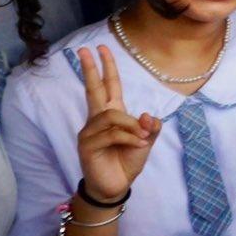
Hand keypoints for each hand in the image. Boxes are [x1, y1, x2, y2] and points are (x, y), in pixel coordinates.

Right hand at [75, 45, 161, 204]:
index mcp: (112, 115)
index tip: (101, 49)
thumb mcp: (146, 141)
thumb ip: (151, 127)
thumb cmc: (127, 160)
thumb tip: (148, 115)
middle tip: (85, 49)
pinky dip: (127, 137)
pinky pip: (110, 133)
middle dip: (91, 69)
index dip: (106, 68)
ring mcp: (89, 132)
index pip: (108, 87)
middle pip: (93, 90)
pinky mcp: (87, 145)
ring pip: (111, 116)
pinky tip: (137, 144)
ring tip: (142, 138)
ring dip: (131, 126)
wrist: (116, 185)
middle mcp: (97, 120)